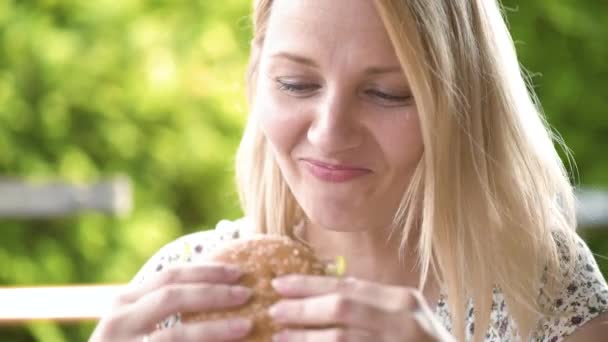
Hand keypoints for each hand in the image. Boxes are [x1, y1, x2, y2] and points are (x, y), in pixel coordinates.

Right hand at [89, 263, 253, 341]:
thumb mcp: (138, 325)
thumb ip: (166, 307)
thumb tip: (222, 290)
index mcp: (125, 302)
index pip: (169, 276)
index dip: (207, 271)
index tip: (239, 272)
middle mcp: (118, 322)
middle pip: (172, 297)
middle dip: (214, 293)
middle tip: (247, 295)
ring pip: (175, 335)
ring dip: (215, 329)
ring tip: (246, 326)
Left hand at [268, 275, 454, 341]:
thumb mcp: (401, 317)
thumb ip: (370, 304)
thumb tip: (319, 295)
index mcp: (402, 300)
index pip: (348, 285)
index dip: (309, 284)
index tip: (280, 284)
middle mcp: (402, 321)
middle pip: (342, 307)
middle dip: (303, 309)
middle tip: (274, 310)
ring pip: (340, 339)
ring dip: (305, 338)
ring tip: (280, 336)